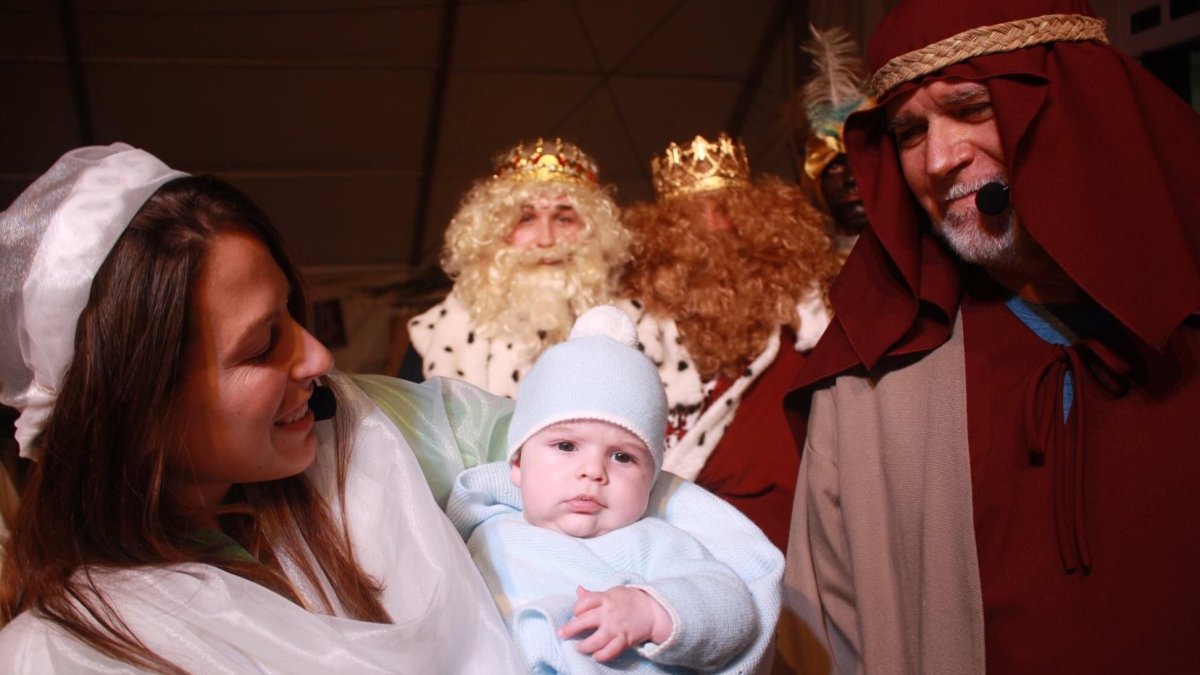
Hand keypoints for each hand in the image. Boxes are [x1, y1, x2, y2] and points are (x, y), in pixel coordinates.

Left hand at [557, 586, 673, 661]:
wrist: (653, 610)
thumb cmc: (630, 600)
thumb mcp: (612, 593)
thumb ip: (594, 595)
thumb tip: (578, 590)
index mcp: (605, 598)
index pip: (584, 603)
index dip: (576, 609)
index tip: (575, 614)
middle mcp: (609, 613)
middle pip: (584, 621)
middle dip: (570, 629)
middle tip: (561, 634)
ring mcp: (616, 627)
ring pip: (595, 640)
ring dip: (584, 646)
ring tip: (579, 648)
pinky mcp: (625, 639)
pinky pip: (611, 651)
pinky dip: (602, 655)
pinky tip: (596, 656)